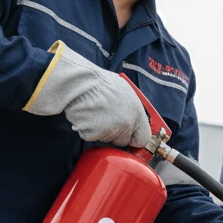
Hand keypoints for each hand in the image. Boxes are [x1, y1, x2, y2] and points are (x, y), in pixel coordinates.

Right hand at [25, 41, 151, 146]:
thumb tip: (133, 117)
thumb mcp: (125, 90)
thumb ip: (132, 108)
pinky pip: (91, 136)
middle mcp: (126, 125)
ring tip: (94, 112)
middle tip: (106, 120)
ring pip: (105, 138)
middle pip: (122, 141)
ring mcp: (109, 131)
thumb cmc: (100, 82)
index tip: (130, 136)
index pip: (142, 138)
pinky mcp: (93, 135)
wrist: (80, 83)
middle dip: (116, 134)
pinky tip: (85, 115)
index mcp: (136, 113)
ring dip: (100, 130)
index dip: (135, 137)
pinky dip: (87, 129)